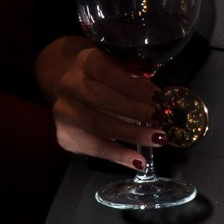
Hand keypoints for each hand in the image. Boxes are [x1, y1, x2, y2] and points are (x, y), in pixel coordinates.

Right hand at [36, 36, 165, 170]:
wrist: (75, 96)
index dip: (131, 85)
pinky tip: (139, 161)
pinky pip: (94, 147)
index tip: (157, 97)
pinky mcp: (65, 136)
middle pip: (98, 97)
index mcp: (86, 61)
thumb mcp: (120, 74)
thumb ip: (137, 83)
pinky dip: (119, 155)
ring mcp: (64, 111)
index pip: (105, 70)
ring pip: (97, 124)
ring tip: (157, 139)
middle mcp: (69, 84)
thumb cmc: (107, 83)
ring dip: (131, 134)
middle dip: (133, 109)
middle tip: (160, 118)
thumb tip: (160, 101)